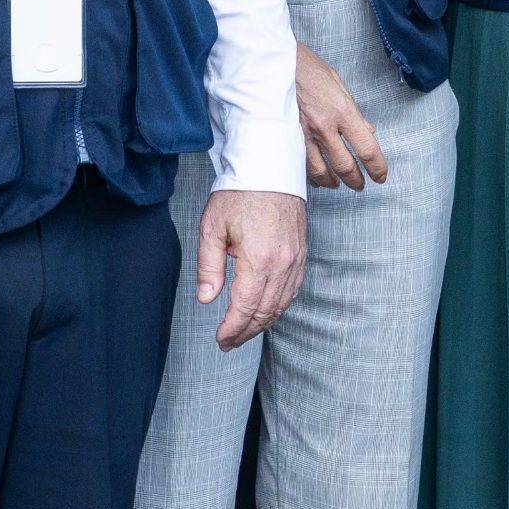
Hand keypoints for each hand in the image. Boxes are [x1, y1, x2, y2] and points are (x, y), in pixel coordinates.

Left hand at [195, 188, 307, 349]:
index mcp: (259, 260)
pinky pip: (293, 289)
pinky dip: (279, 306)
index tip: (220, 340)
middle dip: (245, 332)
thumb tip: (207, 298)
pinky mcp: (302, 253)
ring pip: (281, 304)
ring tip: (244, 332)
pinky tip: (266, 311)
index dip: (231, 329)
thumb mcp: (213, 227)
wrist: (271, 166)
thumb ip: (209, 266)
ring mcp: (296, 259)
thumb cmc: (240, 192)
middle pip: (265, 312)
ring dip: (262, 323)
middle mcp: (282, 264)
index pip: (245, 308)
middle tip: (228, 343)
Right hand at [297, 43, 386, 190]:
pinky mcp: (288, 136)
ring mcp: (304, 133)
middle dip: (356, 181)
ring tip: (337, 183)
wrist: (274, 62)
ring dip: (332, 181)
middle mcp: (324, 125)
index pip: (366, 148)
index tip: (380, 175)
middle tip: (360, 185)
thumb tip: (367, 131)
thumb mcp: (338, 83)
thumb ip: (354, 111)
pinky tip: (315, 175)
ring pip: (320, 171)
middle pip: (344, 166)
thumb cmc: (306, 67)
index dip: (376, 167)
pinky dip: (311, 174)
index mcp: (342, 110)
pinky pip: (301, 164)